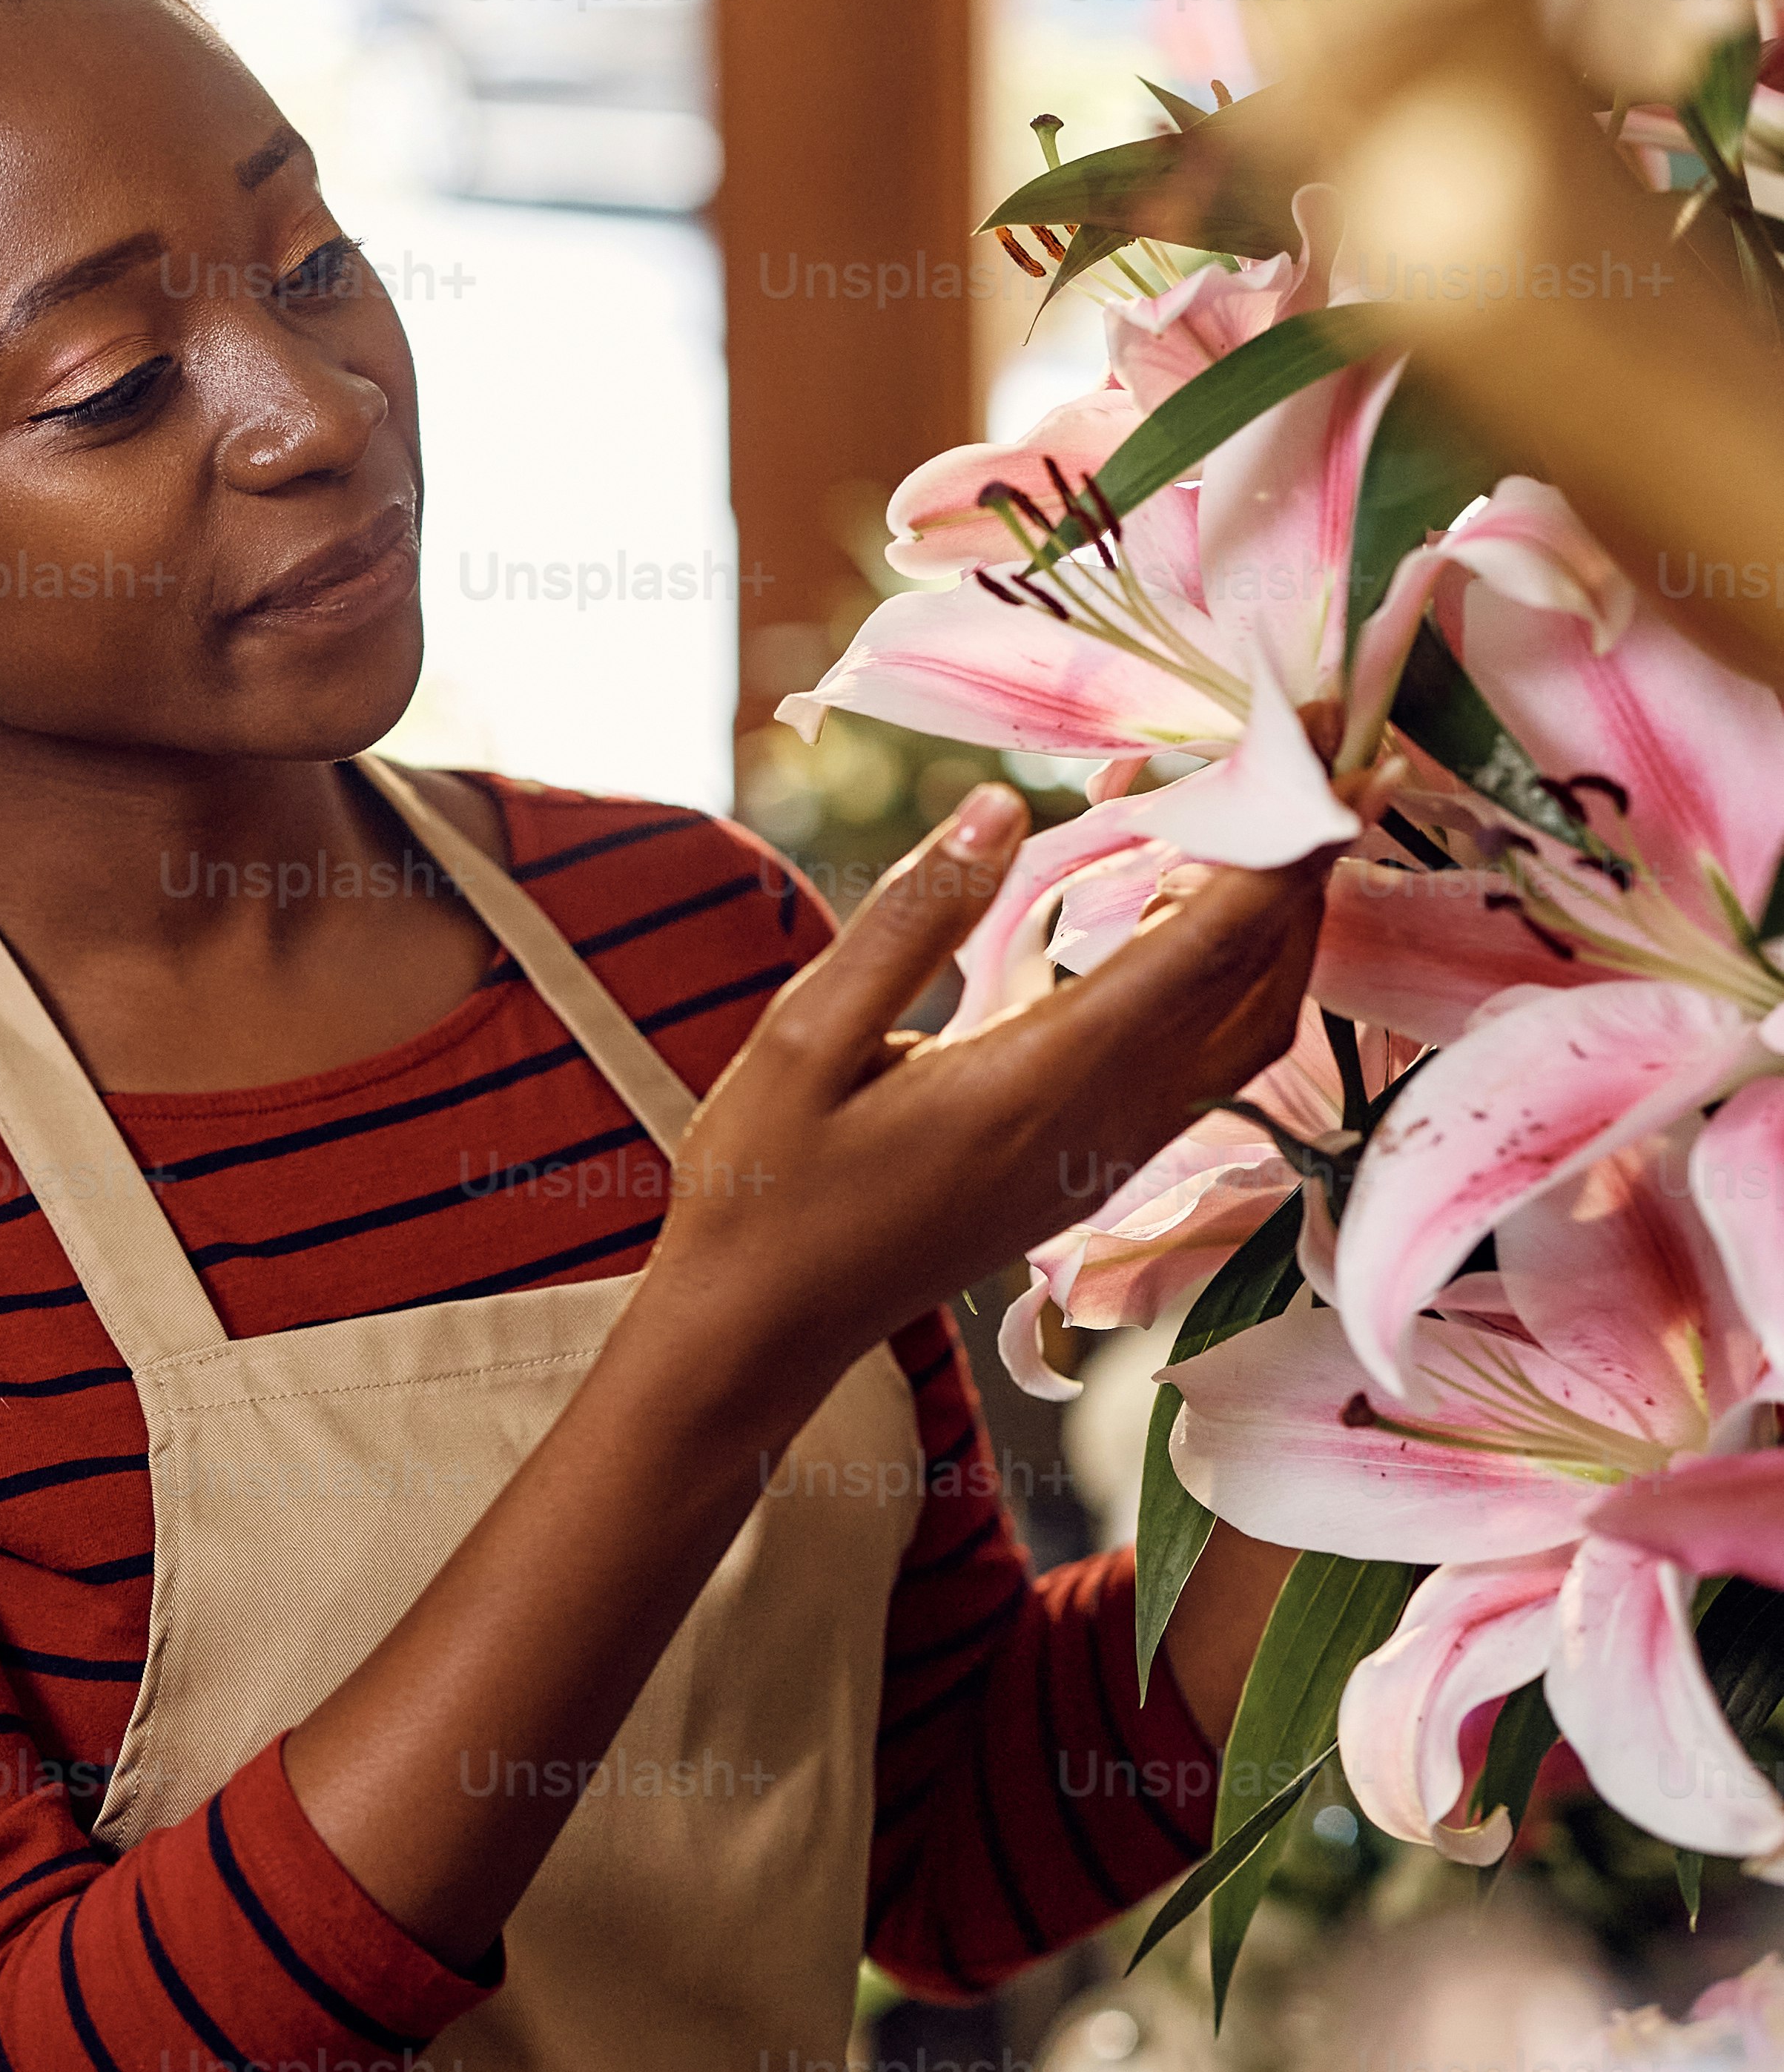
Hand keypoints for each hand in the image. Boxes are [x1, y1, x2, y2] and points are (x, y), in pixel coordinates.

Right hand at [283, 784, 1332, 1960]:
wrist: (761, 1329)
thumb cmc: (765, 1184)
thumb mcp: (805, 1035)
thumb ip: (911, 918)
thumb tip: (1000, 804)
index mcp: (1042, 1081)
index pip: (1208, 946)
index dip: (1276, 844)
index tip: (1311, 742)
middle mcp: (1104, 1125)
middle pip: (1262, 986)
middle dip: (1300, 867)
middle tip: (1300, 752)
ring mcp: (1109, 1156)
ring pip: (1249, 1030)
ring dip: (1269, 921)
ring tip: (1241, 812)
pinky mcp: (1094, 1169)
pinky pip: (1203, 1061)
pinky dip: (1222, 972)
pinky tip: (1170, 906)